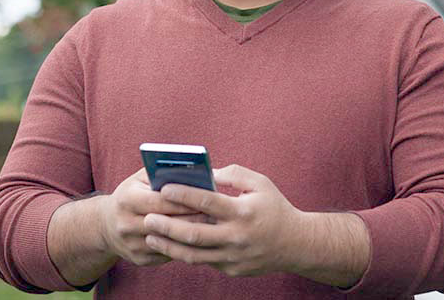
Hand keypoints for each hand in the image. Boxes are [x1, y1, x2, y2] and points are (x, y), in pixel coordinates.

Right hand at [99, 168, 204, 265]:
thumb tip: (193, 173)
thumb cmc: (132, 194)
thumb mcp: (140, 179)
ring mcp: (131, 245)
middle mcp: (126, 224)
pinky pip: (168, 254)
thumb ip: (161, 173)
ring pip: (170, 241)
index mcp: (127, 200)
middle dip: (194, 217)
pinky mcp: (139, 259)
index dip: (186, 200)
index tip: (208, 198)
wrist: (105, 225)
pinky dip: (184, 246)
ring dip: (192, 234)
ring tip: (213, 226)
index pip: (161, 201)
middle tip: (217, 214)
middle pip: (168, 222)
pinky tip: (199, 239)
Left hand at [142, 164, 305, 276]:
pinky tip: (172, 245)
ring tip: (151, 236)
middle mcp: (237, 236)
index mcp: (243, 211)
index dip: (183, 194)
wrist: (295, 244)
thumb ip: (233, 174)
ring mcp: (233, 256)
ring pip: (193, 254)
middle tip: (148, 218)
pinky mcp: (232, 269)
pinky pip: (204, 262)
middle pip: (193, 233)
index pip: (207, 201)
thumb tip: (205, 173)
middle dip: (167, 225)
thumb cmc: (275, 207)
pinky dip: (185, 254)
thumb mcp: (260, 183)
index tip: (164, 188)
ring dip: (169, 245)